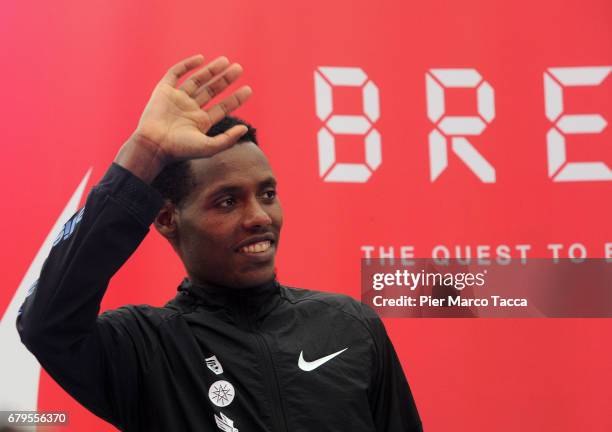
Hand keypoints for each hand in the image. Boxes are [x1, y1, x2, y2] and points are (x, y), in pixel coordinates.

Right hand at [115, 54, 251, 181]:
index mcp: (201, 122)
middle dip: (225, 80)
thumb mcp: (209, 147)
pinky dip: (187, 65)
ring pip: (197, 80)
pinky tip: (201, 59)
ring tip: (225, 61)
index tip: (248, 89)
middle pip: (211, 91)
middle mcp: (190, 109)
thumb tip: (245, 129)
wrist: (153, 144)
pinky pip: (175, 74)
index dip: (236, 99)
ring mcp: (177, 99)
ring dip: (211, 70)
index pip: (222, 107)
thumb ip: (228, 139)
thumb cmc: (180, 149)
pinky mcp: (164, 91)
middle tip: (239, 68)